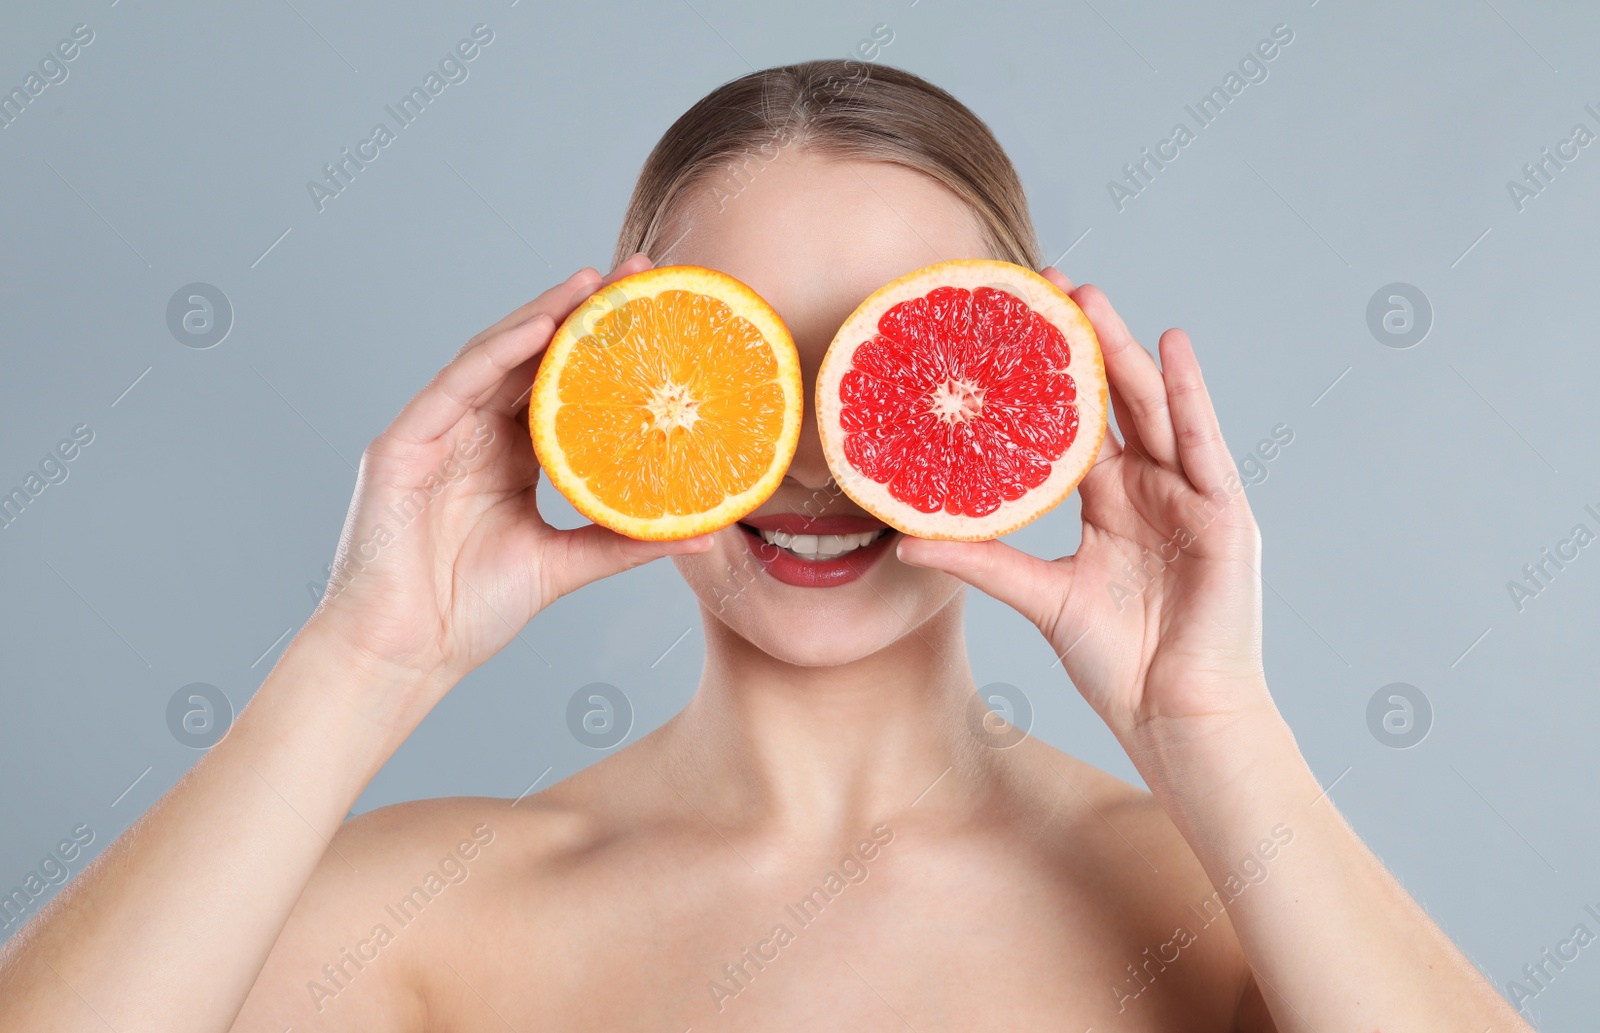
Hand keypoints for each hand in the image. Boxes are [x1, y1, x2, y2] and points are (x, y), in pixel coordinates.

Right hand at [308, 255, 710, 689]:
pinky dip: (498, 352)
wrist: (405, 656)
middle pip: (534, 357)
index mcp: (510, 456)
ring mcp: (437, 433)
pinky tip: (539, 326)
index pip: (563, 385)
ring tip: (596, 282)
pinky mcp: (403, 443)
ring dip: (544, 314)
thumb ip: (625, 541)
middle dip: (583, 313)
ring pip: (496, 356)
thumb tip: (705, 531)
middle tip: (639, 273)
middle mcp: (474, 433)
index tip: (661, 314)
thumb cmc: (470, 612)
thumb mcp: (566, 567)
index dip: (606, 349)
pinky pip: (456, 384)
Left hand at [898, 270, 1271, 747]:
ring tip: (1089, 297)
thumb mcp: (1040, 598)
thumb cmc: (1120, 665)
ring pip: (1153, 409)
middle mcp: (1150, 491)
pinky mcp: (1223, 514)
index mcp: (1111, 506)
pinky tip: (1169, 344)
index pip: (1074, 426)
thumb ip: (980, 562)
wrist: (1176, 717)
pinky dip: (1189, 393)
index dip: (1045, 381)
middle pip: (1113, 402)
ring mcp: (1190, 498)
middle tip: (1044, 286)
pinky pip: (1203, 443)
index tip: (1006, 331)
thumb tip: (904, 542)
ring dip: (1122, 352)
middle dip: (1082, 344)